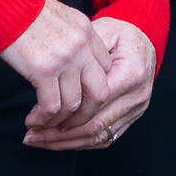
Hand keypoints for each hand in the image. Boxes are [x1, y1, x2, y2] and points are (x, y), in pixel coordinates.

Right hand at [0, 0, 108, 125]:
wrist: (4, 1)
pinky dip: (44, 117)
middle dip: (86, 113)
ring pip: (75, 104)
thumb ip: (73, 38)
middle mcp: (83, 48)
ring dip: (60, 120)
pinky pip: (52, 105)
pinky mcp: (44, 71)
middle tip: (69, 122)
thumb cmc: (25, 9)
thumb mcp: (61, 17)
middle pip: (100, 91)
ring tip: (45, 124)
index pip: (106, 69)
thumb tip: (72, 57)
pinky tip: (33, 120)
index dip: (93, 88)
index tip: (78, 98)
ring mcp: (66, 60)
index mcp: (89, 33)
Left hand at [28, 17, 157, 150]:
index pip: (94, 102)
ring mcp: (137, 108)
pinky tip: (59, 142)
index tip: (36, 117)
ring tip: (40, 140)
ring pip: (99, 137)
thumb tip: (51, 76)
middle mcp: (137, 95)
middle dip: (59, 135)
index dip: (63, 114)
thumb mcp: (103, 31)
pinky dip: (80, 143)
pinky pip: (106, 138)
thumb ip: (83, 53)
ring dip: (66, 143)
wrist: (145, 42)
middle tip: (31, 136)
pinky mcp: (133, 116)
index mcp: (131, 73)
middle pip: (95, 125)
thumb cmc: (120, 35)